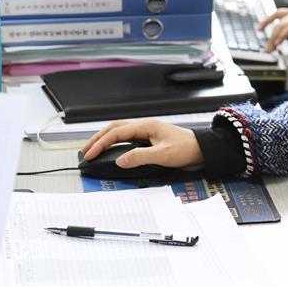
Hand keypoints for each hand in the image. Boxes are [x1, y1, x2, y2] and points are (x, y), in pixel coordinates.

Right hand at [80, 119, 202, 169]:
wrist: (202, 150)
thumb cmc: (187, 148)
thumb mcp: (163, 154)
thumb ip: (140, 157)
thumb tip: (120, 160)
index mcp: (146, 126)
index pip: (116, 132)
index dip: (100, 143)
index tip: (89, 154)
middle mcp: (145, 127)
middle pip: (115, 128)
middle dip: (98, 138)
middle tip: (85, 150)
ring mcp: (147, 133)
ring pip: (120, 132)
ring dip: (106, 139)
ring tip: (94, 149)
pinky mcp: (150, 140)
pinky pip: (128, 139)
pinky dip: (116, 143)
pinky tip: (113, 151)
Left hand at [258, 8, 287, 51]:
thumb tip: (284, 37)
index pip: (278, 13)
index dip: (267, 19)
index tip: (260, 28)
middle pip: (277, 19)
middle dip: (268, 32)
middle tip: (265, 45)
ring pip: (281, 25)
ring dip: (274, 38)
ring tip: (271, 48)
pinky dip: (282, 37)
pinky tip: (279, 44)